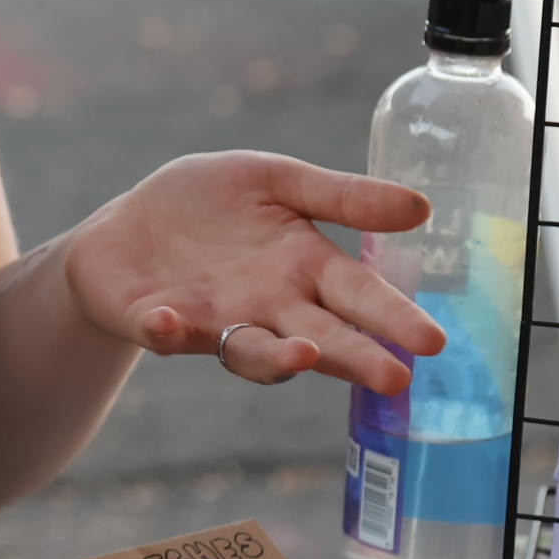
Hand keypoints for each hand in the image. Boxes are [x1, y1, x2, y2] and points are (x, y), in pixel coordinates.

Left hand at [61, 151, 443, 391]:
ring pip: (251, 350)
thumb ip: (340, 197)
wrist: (126, 226)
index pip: (359, 296)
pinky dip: (167, 330)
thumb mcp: (275, 181)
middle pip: (320, 337)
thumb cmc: (210, 204)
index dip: (393, 318)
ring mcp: (213, 321)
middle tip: (394, 377)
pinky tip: (169, 320)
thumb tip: (422, 206)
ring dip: (274, 355)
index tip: (432, 341)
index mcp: (302, 268)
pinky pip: (165, 334)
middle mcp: (267, 307)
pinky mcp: (156, 323)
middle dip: (355, 357)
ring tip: (303, 352)